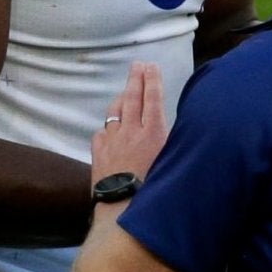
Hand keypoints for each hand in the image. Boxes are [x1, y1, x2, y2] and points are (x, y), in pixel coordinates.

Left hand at [92, 61, 168, 188]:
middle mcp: (131, 131)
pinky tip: (110, 130)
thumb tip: (172, 132)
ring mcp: (112, 139)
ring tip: (125, 91)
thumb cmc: (155, 190)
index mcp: (153, 133)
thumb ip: (171, 144)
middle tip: (137, 65)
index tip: (152, 66)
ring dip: (121, 98)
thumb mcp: (172, 164)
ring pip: (115, 111)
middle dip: (136, 79)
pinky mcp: (99, 151)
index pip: (153, 99)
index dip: (152, 80)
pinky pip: (102, 132)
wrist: (123, 207)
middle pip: (133, 98)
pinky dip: (108, 128)